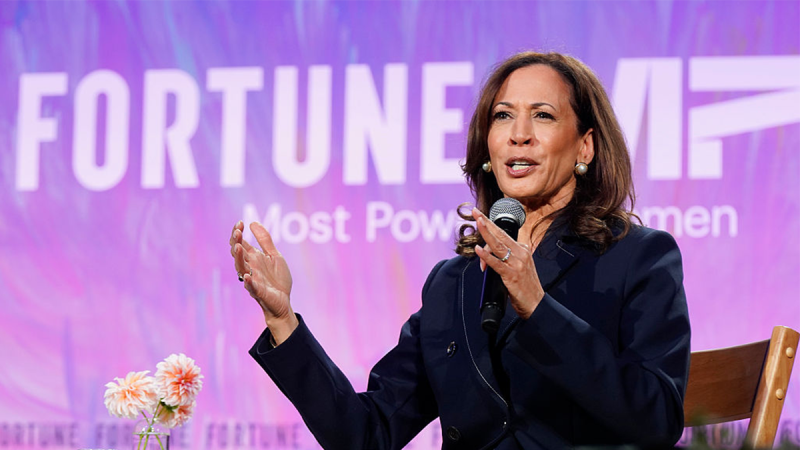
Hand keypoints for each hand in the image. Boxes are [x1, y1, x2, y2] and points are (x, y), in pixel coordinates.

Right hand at [229, 221, 297, 343]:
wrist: (284, 300)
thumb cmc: (277, 279)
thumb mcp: (274, 255)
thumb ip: (265, 240)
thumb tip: (253, 222)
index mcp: (253, 258)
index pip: (240, 243)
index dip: (238, 233)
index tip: (240, 222)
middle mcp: (250, 267)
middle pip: (238, 254)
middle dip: (236, 243)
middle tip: (237, 232)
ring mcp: (252, 279)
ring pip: (241, 268)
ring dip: (238, 258)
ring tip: (238, 247)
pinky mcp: (258, 291)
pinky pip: (250, 286)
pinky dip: (248, 281)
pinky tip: (246, 275)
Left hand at [472, 208, 543, 319]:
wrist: (537, 304)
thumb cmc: (525, 287)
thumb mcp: (518, 267)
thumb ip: (505, 258)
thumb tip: (486, 256)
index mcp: (523, 249)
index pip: (503, 235)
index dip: (490, 225)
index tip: (480, 215)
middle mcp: (521, 253)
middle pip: (500, 234)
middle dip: (486, 222)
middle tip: (475, 212)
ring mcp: (517, 263)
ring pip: (498, 245)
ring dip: (486, 233)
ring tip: (477, 223)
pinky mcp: (512, 275)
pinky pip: (497, 263)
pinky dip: (486, 256)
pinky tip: (478, 250)